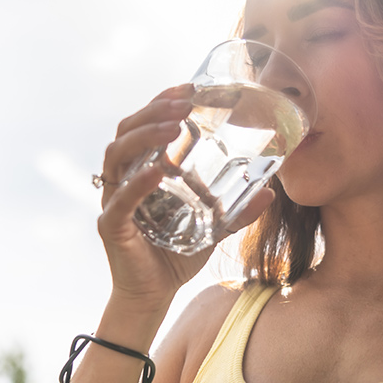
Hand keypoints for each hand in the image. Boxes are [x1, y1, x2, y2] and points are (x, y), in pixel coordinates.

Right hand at [97, 85, 274, 314]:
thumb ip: (237, 209)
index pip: (145, 124)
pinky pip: (120, 198)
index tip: (189, 86)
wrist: (154, 295)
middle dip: (153, 110)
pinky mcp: (111, 225)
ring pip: (117, 154)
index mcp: (142, 169)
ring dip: (144, 135)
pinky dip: (138, 182)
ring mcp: (113, 200)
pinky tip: (159, 170)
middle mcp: (123, 178)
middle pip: (127, 130)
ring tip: (172, 125)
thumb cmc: (176, 255)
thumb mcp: (214, 226)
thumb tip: (271, 191)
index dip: (162, 101)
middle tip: (183, 100)